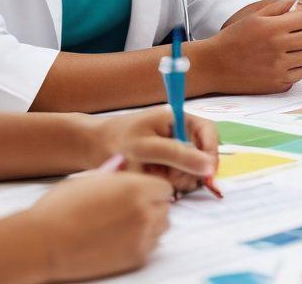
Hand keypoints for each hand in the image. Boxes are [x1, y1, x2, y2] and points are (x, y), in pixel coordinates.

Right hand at [21, 172, 171, 281]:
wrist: (42, 241)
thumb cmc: (63, 207)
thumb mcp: (94, 179)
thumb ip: (118, 176)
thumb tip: (127, 168)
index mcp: (138, 187)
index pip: (164, 188)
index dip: (153, 190)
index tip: (143, 193)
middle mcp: (145, 211)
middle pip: (165, 208)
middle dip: (152, 207)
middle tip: (132, 210)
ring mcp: (141, 237)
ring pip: (160, 228)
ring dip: (149, 225)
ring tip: (125, 225)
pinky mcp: (134, 258)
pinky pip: (150, 247)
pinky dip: (141, 243)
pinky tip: (120, 239)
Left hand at [88, 107, 217, 194]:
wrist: (89, 148)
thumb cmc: (117, 141)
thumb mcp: (147, 147)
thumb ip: (178, 155)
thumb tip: (208, 167)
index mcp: (180, 118)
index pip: (208, 132)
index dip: (212, 153)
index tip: (208, 175)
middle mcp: (179, 132)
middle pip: (201, 154)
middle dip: (191, 170)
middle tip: (173, 181)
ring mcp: (171, 149)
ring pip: (189, 168)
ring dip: (177, 178)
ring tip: (155, 177)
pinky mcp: (162, 164)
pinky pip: (175, 176)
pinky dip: (167, 182)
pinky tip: (151, 180)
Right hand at [203, 0, 301, 92]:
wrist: (214, 65)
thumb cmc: (234, 38)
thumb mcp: (254, 16)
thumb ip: (278, 7)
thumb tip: (297, 1)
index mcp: (273, 28)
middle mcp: (278, 48)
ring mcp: (278, 68)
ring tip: (297, 49)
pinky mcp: (277, 84)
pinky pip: (301, 74)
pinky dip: (300, 67)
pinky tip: (290, 62)